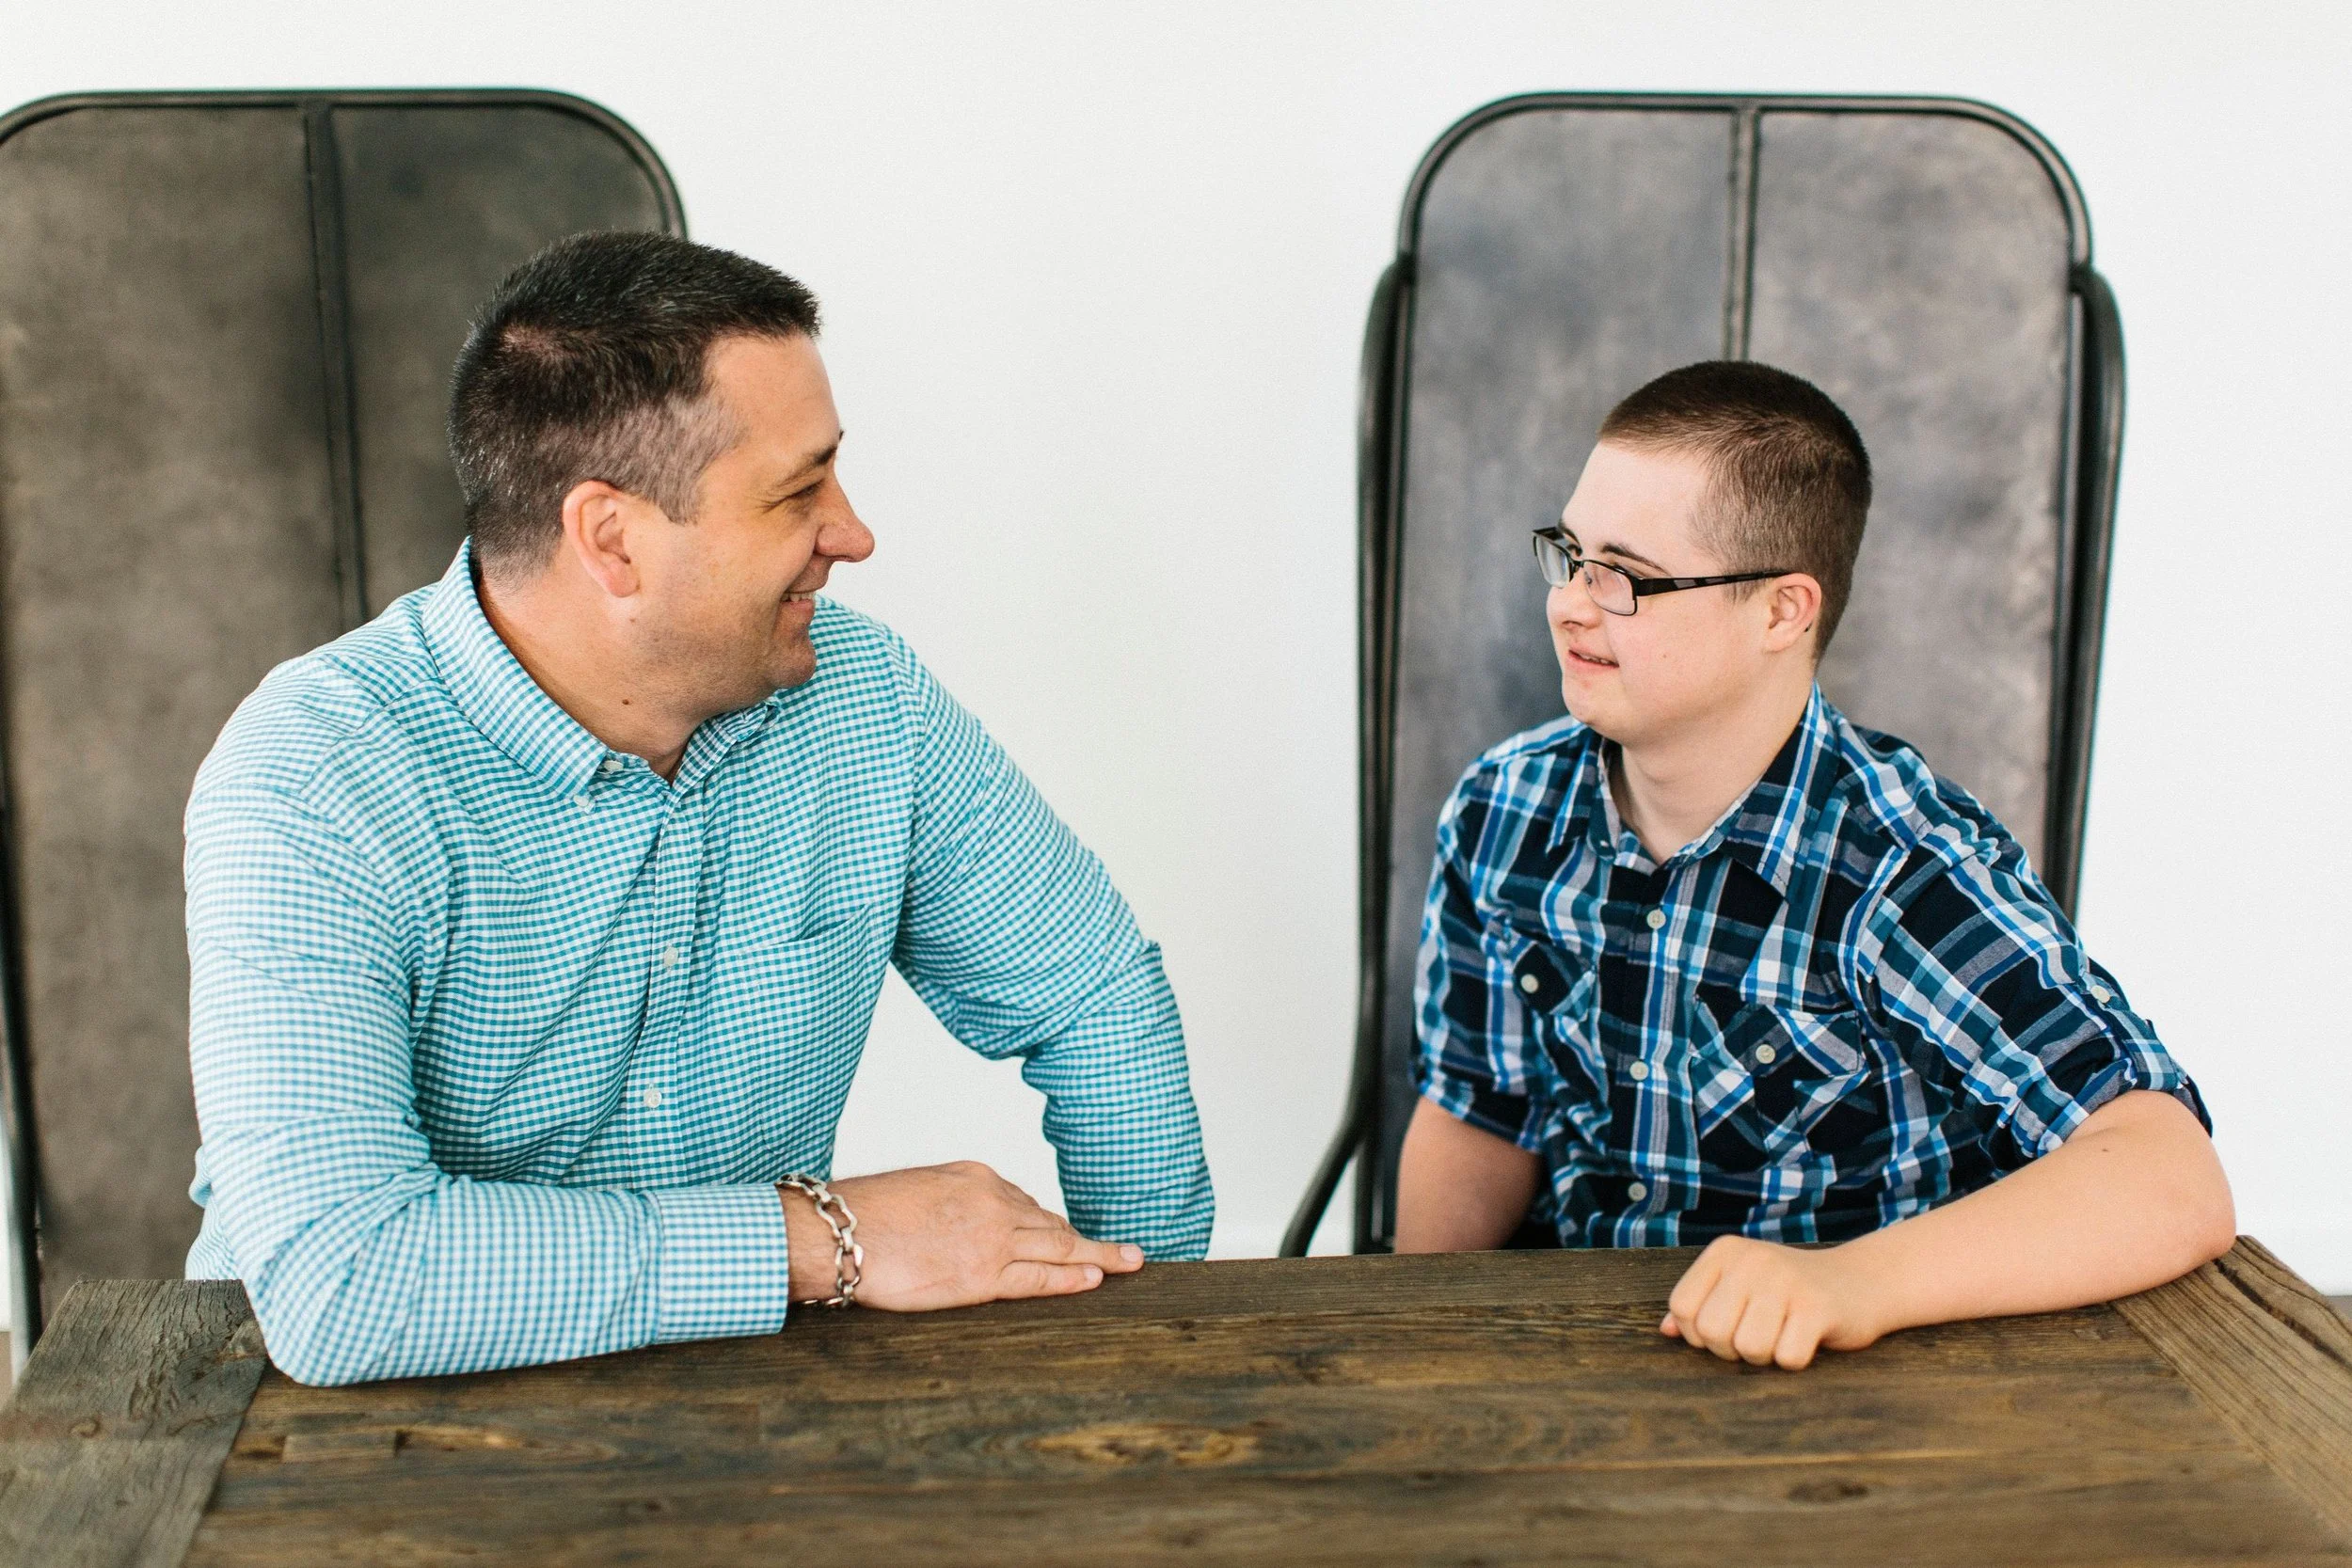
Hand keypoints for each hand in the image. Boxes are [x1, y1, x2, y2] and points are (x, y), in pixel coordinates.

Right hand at [782, 1161, 1142, 1310]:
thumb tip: (960, 1224)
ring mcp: (992, 1238)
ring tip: (1127, 1263)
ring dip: (1097, 1256)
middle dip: (1088, 1238)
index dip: (1048, 1225)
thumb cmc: (862, 1214)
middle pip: (1051, 1223)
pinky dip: (1072, 1277)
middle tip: (1125, 1250)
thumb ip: (951, 1203)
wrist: (837, 1233)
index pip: (1024, 1203)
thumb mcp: (919, 1189)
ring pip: (1058, 1247)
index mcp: (976, 1176)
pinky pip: (1040, 1277)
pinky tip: (1095, 1279)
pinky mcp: (983, 1275)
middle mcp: (993, 1201)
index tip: (1065, 1236)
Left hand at [1661, 1235, 1887, 1369]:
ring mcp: (1786, 1281)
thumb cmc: (1789, 1292)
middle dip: (1731, 1350)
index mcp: (1725, 1252)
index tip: (1726, 1329)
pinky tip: (1807, 1339)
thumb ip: (1700, 1305)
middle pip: (1711, 1331)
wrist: (1861, 1282)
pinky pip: (1787, 1358)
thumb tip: (1664, 1331)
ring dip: (1765, 1356)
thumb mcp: (1741, 1287)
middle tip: (1758, 1337)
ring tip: (1783, 1335)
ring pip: (1748, 1349)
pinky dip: (1795, 1360)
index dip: (1697, 1333)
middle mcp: (1752, 1259)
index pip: (1681, 1307)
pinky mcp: (1818, 1308)